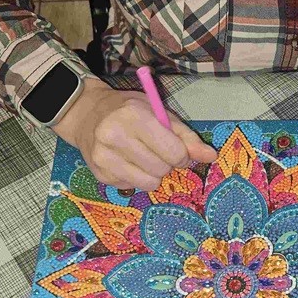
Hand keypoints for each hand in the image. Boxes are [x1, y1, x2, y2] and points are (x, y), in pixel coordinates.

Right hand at [53, 77, 216, 190]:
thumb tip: (211, 156)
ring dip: (152, 173)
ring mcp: (104, 158)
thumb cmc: (128, 110)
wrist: (86, 115)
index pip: (174, 151)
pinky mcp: (100, 175)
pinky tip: (126, 161)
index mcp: (134, 116)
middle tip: (156, 151)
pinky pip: (133, 187)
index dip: (181, 154)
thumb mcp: (159, 113)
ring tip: (143, 157)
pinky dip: (135, 177)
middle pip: (162, 169)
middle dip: (166, 163)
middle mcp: (115, 136)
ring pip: (148, 183)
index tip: (176, 149)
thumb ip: (186, 136)